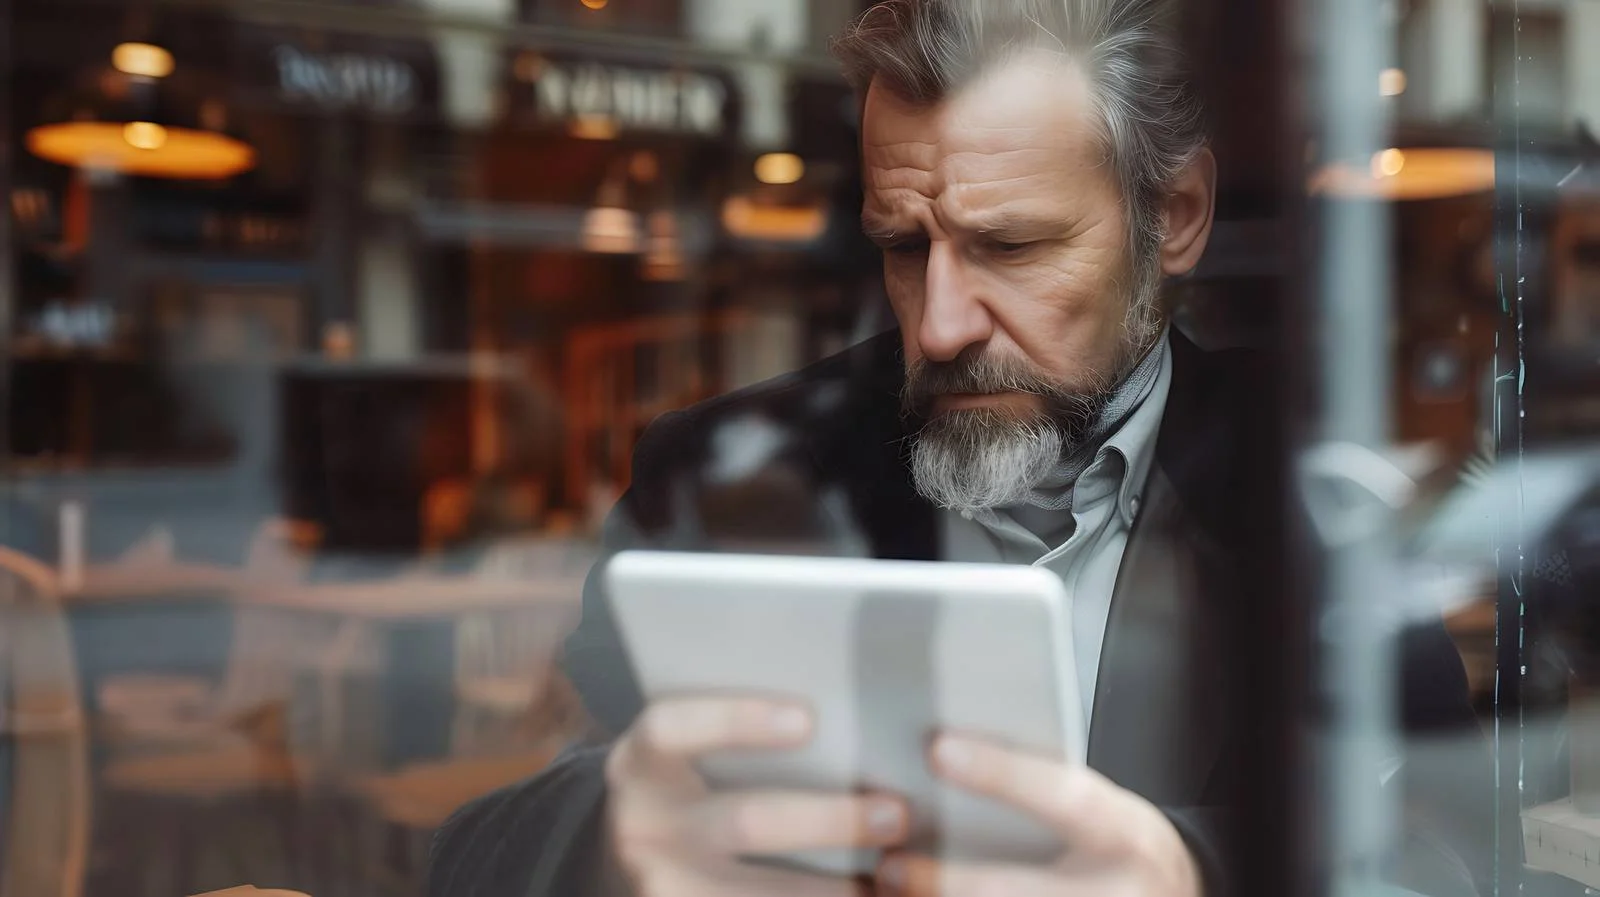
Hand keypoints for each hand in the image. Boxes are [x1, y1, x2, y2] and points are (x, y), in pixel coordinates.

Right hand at [605, 697, 909, 895]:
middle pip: (743, 821)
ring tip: (893, 878)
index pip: (671, 728)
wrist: (634, 863)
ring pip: (752, 892)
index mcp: (640, 763)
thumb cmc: (690, 790)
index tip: (809, 721)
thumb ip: (740, 740)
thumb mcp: (688, 757)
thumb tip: (852, 722)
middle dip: (828, 820)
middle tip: (896, 814)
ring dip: (830, 888)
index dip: (736, 721)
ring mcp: (656, 883)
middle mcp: (640, 825)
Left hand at [876, 734, 1202, 896]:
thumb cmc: (1117, 847)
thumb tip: (945, 759)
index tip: (938, 748)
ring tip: (888, 891)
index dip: (1000, 773)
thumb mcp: (1100, 809)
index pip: (1062, 794)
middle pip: (1015, 891)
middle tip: (889, 865)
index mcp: (1121, 831)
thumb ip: (1040, 793)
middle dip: (946, 882)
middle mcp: (1114, 890)